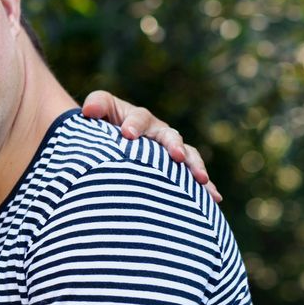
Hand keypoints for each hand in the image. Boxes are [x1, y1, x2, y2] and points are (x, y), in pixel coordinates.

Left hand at [81, 91, 220, 201]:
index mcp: (139, 119)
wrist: (111, 141)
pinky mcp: (176, 170)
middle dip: (174, 145)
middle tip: (176, 155)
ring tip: (202, 179)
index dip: (135, 125)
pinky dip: (204, 187)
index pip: (139, 118)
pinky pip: (192, 178)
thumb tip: (89, 112)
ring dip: (195, 166)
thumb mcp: (99, 110)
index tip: (128, 134)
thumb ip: (96, 105)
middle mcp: (159, 133)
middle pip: (171, 137)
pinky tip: (214, 198)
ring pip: (187, 156)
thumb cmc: (104, 124)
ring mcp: (170, 152)